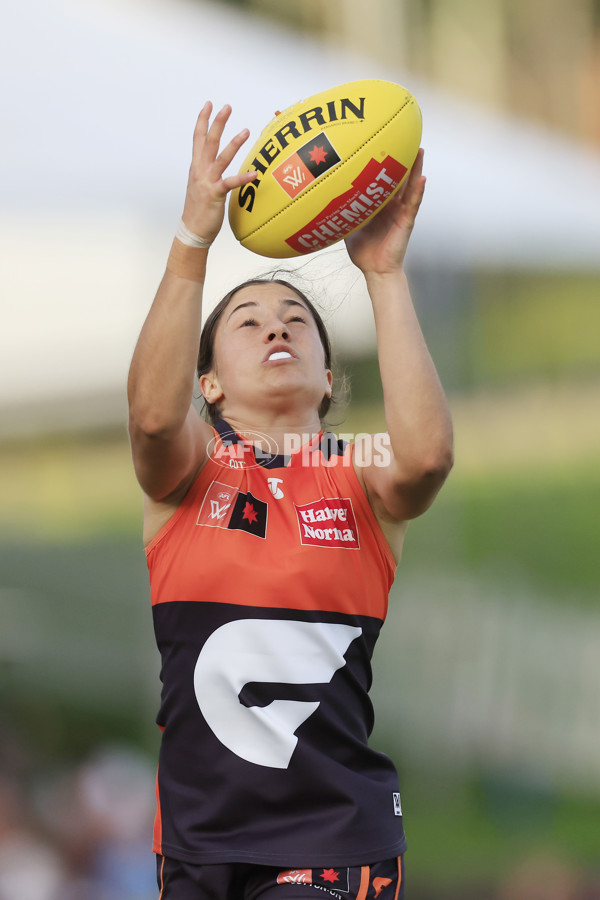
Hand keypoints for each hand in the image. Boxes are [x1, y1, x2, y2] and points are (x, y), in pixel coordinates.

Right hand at [181, 102, 256, 242]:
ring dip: (234, 143)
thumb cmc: (198, 209)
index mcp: (196, 167)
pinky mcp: (215, 194)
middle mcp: (200, 171)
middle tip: (226, 107)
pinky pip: (230, 183)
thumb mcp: (200, 185)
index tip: (208, 104)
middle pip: (209, 141)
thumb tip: (215, 163)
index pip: (198, 138)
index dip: (203, 120)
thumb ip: (207, 172)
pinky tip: (254, 174)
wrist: (192, 230)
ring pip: (221, 158)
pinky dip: (243, 178)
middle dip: (218, 122)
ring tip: (246, 131)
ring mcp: (207, 182)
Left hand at [345, 148, 424, 275]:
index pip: (383, 179)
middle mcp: (392, 205)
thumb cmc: (364, 251)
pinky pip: (413, 204)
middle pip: (399, 177)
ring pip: (410, 186)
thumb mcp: (348, 227)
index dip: (384, 162)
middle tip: (404, 136)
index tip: (382, 143)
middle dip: (402, 158)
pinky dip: (419, 191)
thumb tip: (322, 201)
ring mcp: (401, 212)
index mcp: (380, 205)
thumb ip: (341, 212)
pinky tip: (423, 178)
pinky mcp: (406, 222)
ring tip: (419, 149)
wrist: (374, 271)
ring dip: (416, 168)